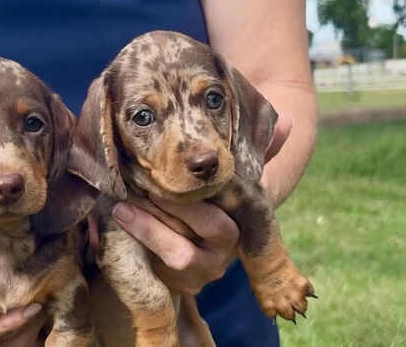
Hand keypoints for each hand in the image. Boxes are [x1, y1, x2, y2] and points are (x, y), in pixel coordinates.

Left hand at [107, 111, 292, 294]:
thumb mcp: (226, 182)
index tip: (186, 168)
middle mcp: (230, 247)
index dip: (212, 185)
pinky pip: (159, 269)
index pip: (235, 198)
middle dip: (178, 205)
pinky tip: (118, 220)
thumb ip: (254, 154)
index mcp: (243, 218)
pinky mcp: (182, 285)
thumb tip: (287, 121)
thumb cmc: (204, 206)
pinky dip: (138, 243)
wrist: (185, 255)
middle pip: (212, 226)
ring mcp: (206, 270)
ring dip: (150, 228)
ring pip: (181, 253)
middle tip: (145, 182)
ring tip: (122, 206)